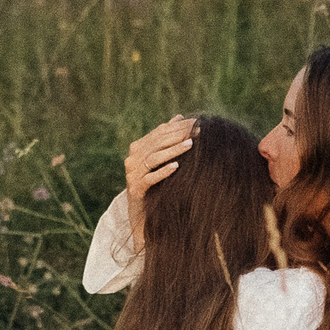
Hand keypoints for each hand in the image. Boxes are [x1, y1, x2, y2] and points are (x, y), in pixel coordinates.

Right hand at [122, 117, 193, 249]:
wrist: (141, 212)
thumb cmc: (154, 182)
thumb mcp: (159, 159)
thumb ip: (166, 138)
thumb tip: (179, 116)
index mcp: (137, 148)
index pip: (159, 132)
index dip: (178, 127)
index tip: (197, 123)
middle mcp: (132, 159)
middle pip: (157, 143)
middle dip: (178, 136)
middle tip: (197, 131)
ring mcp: (132, 174)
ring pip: (154, 158)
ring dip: (173, 151)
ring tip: (191, 145)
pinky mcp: (135, 188)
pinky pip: (150, 178)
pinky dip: (163, 171)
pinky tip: (177, 167)